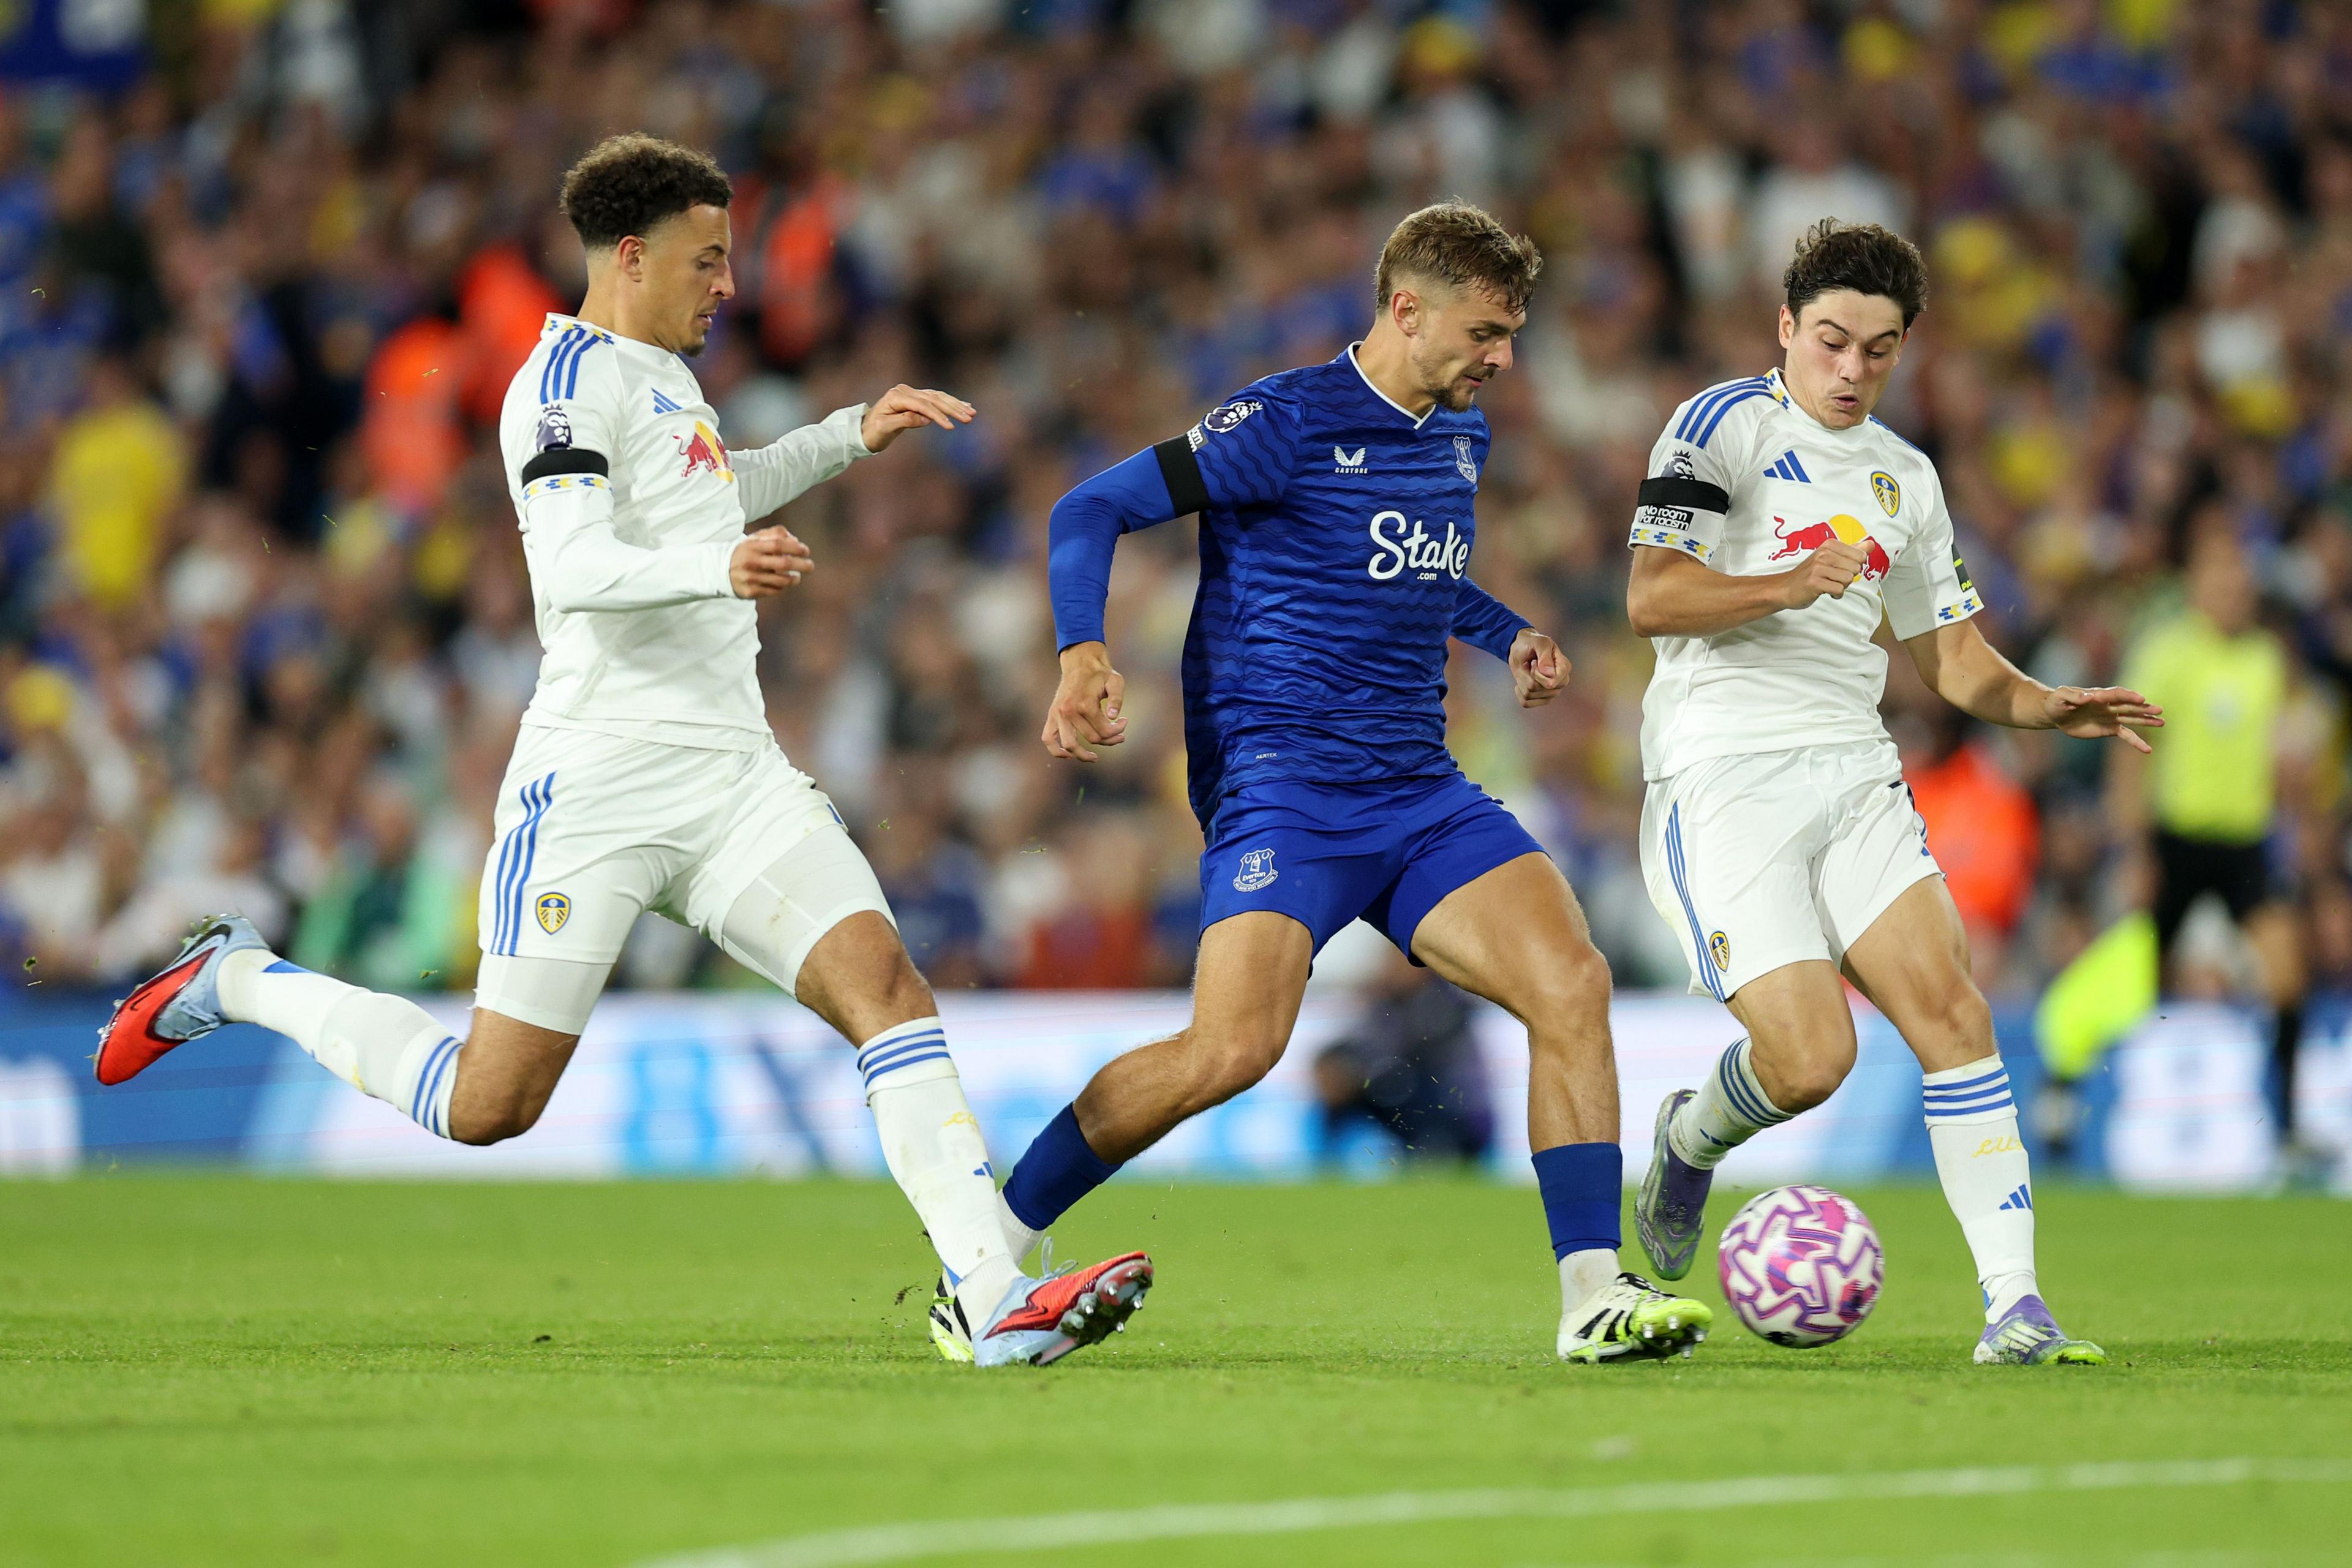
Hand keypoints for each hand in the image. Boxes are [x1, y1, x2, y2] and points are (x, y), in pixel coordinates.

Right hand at [729, 526, 813, 597]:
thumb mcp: (756, 538)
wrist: (720, 570)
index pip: (779, 545)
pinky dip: (782, 587)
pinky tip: (783, 584)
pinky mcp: (750, 592)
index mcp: (752, 546)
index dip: (796, 548)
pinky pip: (774, 591)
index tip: (806, 551)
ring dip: (794, 579)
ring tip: (797, 577)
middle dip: (802, 565)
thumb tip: (795, 540)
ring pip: (781, 581)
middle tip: (810, 566)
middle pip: (784, 564)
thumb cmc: (746, 552)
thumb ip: (775, 534)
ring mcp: (750, 578)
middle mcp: (751, 562)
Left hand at [861, 385, 974, 452]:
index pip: (923, 405)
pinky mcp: (915, 399)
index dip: (938, 416)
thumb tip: (926, 419)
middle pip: (934, 398)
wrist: (862, 431)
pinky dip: (950, 403)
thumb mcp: (885, 429)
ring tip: (972, 413)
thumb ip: (905, 421)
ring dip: (956, 405)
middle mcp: (904, 391)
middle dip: (953, 408)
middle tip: (969, 417)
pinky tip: (964, 405)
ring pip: (938, 397)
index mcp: (896, 396)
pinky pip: (935, 399)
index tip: (951, 427)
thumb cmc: (872, 433)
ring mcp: (910, 393)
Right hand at [1041, 641, 1126, 761]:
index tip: (1124, 722)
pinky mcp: (1052, 715)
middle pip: (1092, 739)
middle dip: (1109, 739)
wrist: (1080, 662)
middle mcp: (1069, 711)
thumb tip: (1114, 717)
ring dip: (1083, 755)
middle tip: (1119, 734)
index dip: (1118, 730)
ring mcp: (1058, 714)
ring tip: (1094, 757)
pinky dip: (1056, 751)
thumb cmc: (1100, 673)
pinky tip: (1068, 755)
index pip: (1105, 730)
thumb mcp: (1116, 681)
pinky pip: (1047, 738)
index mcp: (1085, 704)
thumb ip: (1117, 699)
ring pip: (1070, 745)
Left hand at [1509, 628, 1567, 706]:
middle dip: (1528, 675)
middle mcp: (1560, 682)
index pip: (1550, 683)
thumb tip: (1549, 674)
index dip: (1537, 673)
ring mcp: (1551, 692)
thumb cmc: (1532, 643)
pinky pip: (1526, 702)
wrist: (1522, 648)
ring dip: (1522, 680)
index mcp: (1564, 668)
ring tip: (1527, 670)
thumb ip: (1545, 656)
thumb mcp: (1538, 642)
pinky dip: (1519, 692)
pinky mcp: (1541, 699)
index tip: (1535, 661)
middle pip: (1537, 689)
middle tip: (1531, 664)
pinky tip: (1521, 681)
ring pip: (1529, 695)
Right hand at [1777, 540, 1867, 607]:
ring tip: (1829, 584)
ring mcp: (1818, 568)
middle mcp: (1823, 553)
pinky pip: (1839, 590)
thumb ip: (1853, 550)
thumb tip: (1871, 544)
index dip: (1854, 566)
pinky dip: (1836, 594)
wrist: (1786, 588)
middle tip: (1833, 578)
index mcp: (1829, 545)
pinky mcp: (1815, 582)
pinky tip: (1826, 591)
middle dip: (1848, 577)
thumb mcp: (1831, 558)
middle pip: (1856, 568)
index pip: (1860, 555)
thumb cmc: (1810, 574)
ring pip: (1848, 579)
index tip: (1841, 568)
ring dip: (1841, 586)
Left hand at [2045, 684, 2163, 752]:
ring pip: (2132, 718)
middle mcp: (2109, 705)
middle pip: (2129, 706)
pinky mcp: (2110, 729)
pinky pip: (2126, 735)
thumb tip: (2089, 697)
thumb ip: (2074, 696)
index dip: (2129, 696)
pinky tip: (2148, 749)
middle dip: (2144, 708)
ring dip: (2146, 720)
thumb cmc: (2057, 701)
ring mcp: (2111, 717)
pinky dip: (2136, 742)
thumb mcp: (2061, 696)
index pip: (2117, 694)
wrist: (2056, 714)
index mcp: (2099, 695)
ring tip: (2162, 722)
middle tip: (2159, 710)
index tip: (2141, 699)